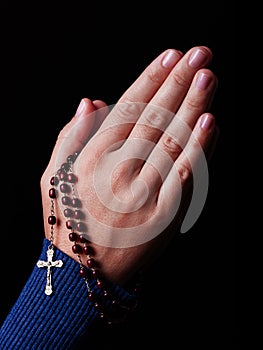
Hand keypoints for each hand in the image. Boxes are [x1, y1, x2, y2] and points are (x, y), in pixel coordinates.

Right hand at [41, 46, 217, 284]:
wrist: (84, 271)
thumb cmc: (69, 218)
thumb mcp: (54, 175)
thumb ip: (71, 135)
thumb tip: (93, 100)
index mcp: (91, 159)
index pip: (125, 109)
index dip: (150, 80)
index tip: (170, 56)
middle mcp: (117, 172)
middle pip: (153, 119)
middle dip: (178, 83)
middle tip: (199, 55)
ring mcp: (143, 194)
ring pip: (172, 142)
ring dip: (193, 107)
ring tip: (208, 78)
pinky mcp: (164, 216)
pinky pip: (185, 177)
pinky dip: (199, 149)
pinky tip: (210, 124)